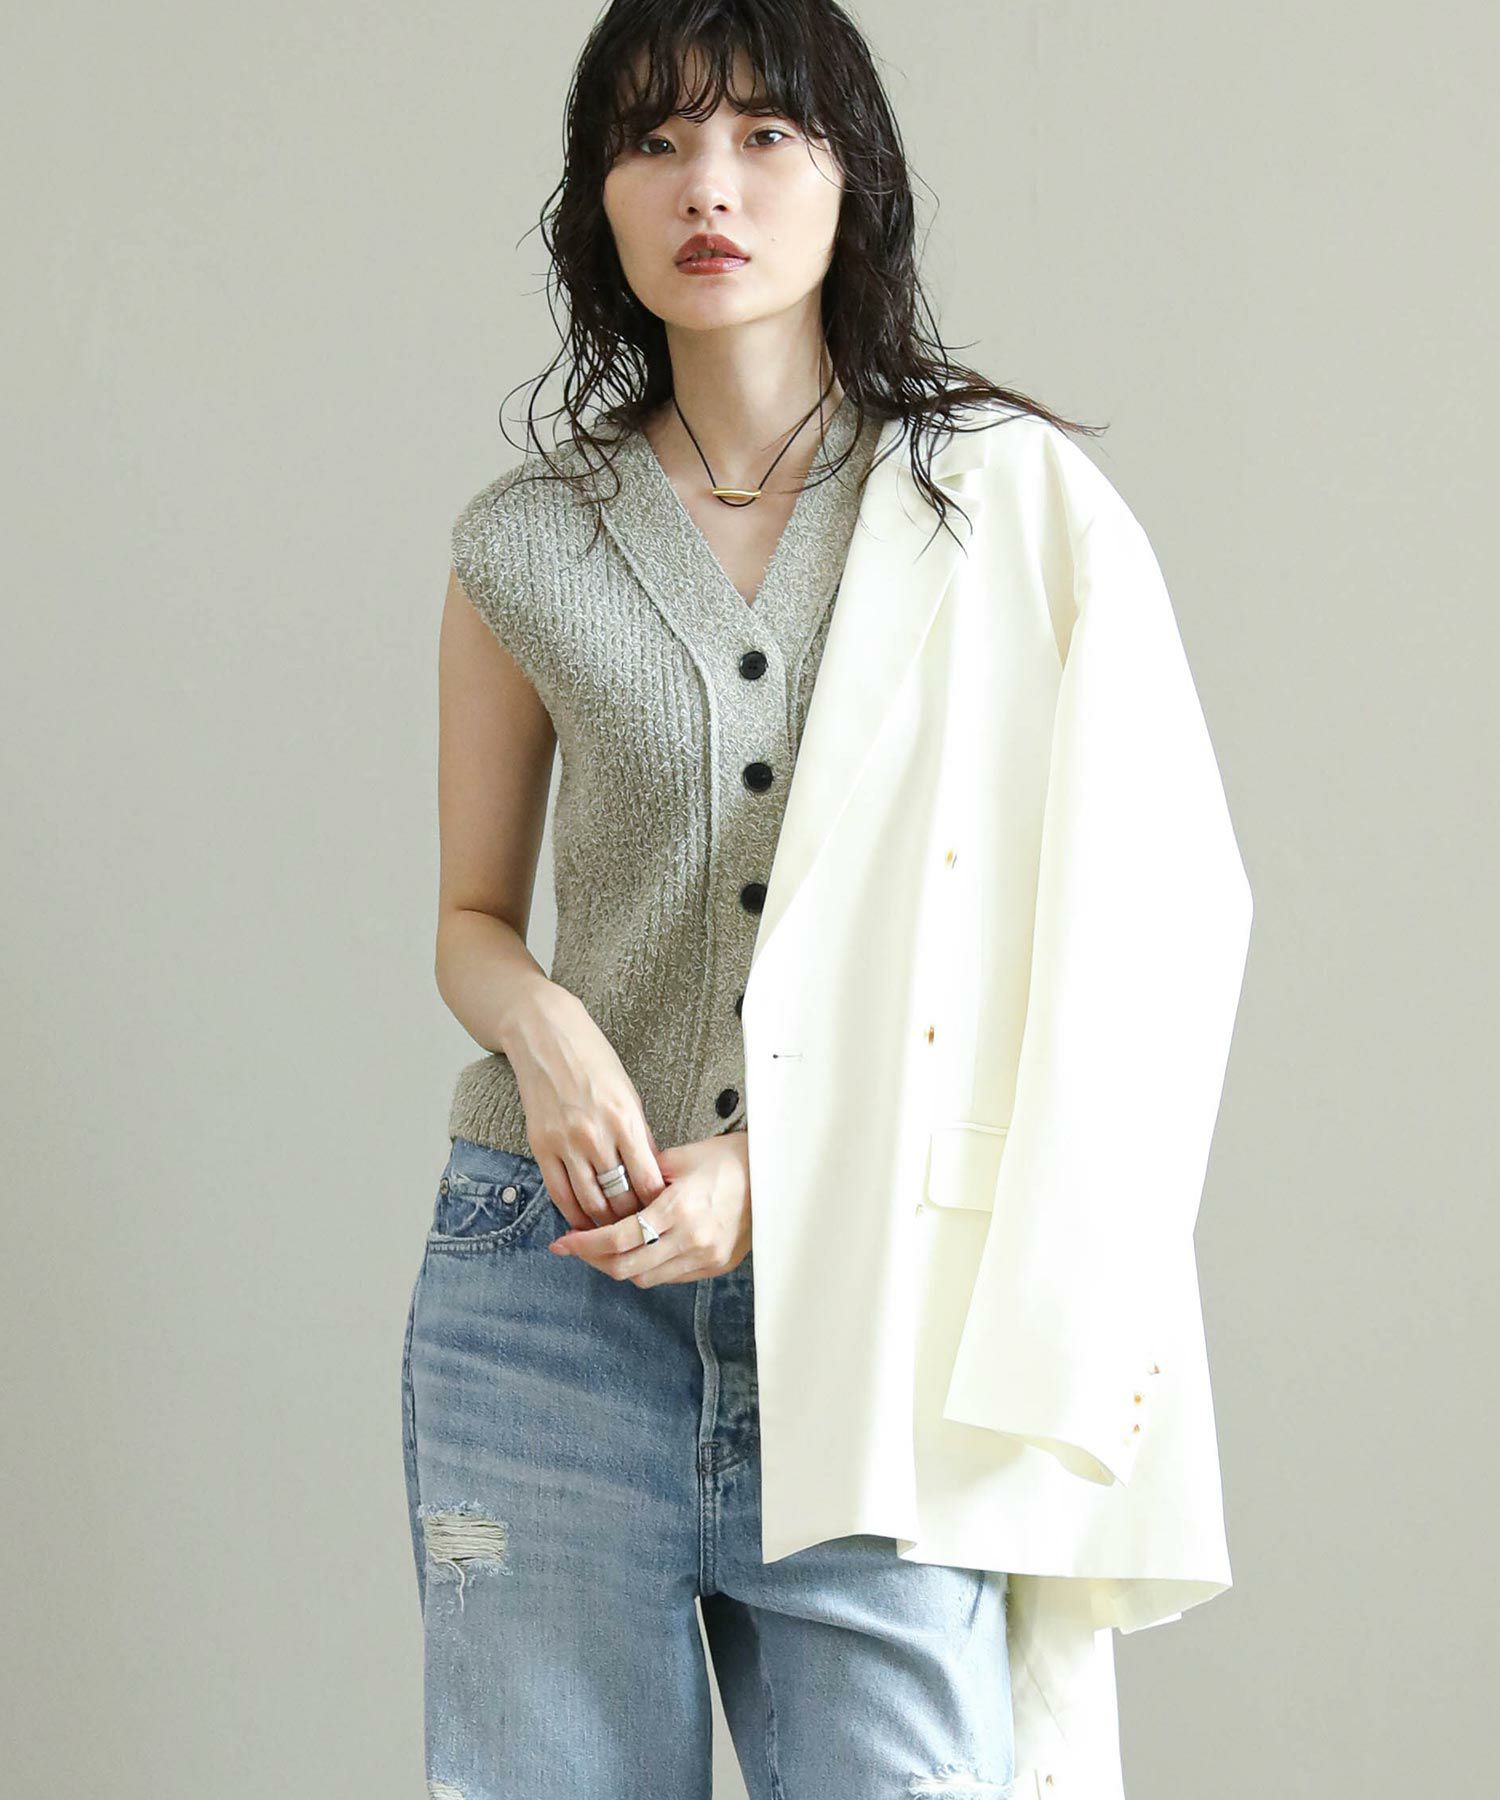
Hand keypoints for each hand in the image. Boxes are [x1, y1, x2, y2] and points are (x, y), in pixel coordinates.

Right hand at [502, 981, 667, 1230]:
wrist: (546, 1036)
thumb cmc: (593, 1059)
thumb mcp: (628, 1093)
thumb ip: (639, 1134)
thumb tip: (652, 1173)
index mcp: (625, 1119)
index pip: (648, 1180)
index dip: (657, 1204)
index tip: (661, 1213)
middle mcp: (596, 1135)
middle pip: (620, 1197)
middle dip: (633, 1219)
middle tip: (640, 1229)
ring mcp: (566, 1142)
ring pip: (590, 1202)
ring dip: (604, 1223)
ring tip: (615, 1231)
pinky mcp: (541, 1146)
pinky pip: (558, 1193)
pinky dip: (573, 1213)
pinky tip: (583, 1222)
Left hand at [548, 1131, 750, 1286]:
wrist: (772, 1175)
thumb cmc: (728, 1160)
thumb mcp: (679, 1158)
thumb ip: (642, 1176)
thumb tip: (608, 1188)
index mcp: (679, 1208)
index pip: (619, 1237)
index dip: (586, 1243)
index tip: (564, 1242)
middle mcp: (691, 1238)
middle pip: (626, 1267)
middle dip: (594, 1260)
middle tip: (577, 1247)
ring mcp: (705, 1256)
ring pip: (646, 1278)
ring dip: (620, 1266)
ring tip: (605, 1249)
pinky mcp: (715, 1266)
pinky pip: (670, 1277)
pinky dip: (648, 1267)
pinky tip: (640, 1250)